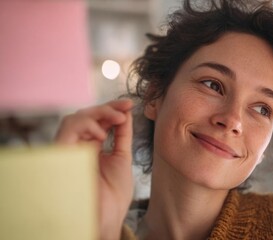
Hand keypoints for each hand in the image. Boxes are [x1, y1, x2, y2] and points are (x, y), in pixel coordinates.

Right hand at [56, 99, 133, 239]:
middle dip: (107, 108)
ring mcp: (70, 151)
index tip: (129, 104)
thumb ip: (123, 135)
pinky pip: (67, 128)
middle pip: (86, 117)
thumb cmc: (114, 194)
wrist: (108, 217)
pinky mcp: (62, 154)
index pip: (99, 121)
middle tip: (125, 107)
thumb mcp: (123, 157)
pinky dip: (86, 125)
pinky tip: (103, 134)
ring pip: (75, 118)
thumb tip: (126, 113)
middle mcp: (79, 148)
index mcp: (93, 148)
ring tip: (117, 119)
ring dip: (98, 113)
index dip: (112, 109)